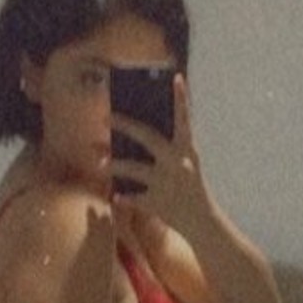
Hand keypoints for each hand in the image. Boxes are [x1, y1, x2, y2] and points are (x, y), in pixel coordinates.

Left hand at [110, 74, 208, 237]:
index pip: (185, 120)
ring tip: (98, 161)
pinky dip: (124, 196)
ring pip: (134, 168)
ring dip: (114, 163)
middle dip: (125, 125)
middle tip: (105, 117)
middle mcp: (178, 164)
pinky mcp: (159, 204)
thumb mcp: (186, 167)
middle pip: (147, 137)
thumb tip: (136, 135)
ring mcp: (167, 184)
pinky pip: (133, 197)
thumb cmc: (191, 191)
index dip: (181, 99)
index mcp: (188, 151)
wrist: (204, 225)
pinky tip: (115, 195)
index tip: (175, 77)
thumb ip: (167, 151)